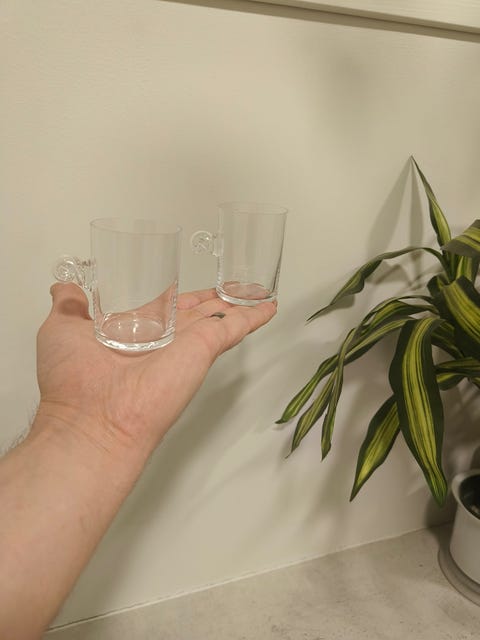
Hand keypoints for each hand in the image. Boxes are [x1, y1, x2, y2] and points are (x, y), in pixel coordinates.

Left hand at [36, 284, 275, 458]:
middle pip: (197, 312)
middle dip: (214, 299)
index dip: (176, 296)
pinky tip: (267, 307)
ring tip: (257, 291)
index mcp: (134, 334)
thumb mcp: (60, 330)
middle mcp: (164, 340)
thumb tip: (64, 287)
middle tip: (233, 285)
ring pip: (219, 317)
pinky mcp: (203, 348)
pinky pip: (235, 327)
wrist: (95, 421)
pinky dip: (254, 317)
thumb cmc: (73, 383)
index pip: (162, 309)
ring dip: (239, 304)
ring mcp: (186, 345)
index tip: (184, 286)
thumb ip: (68, 306)